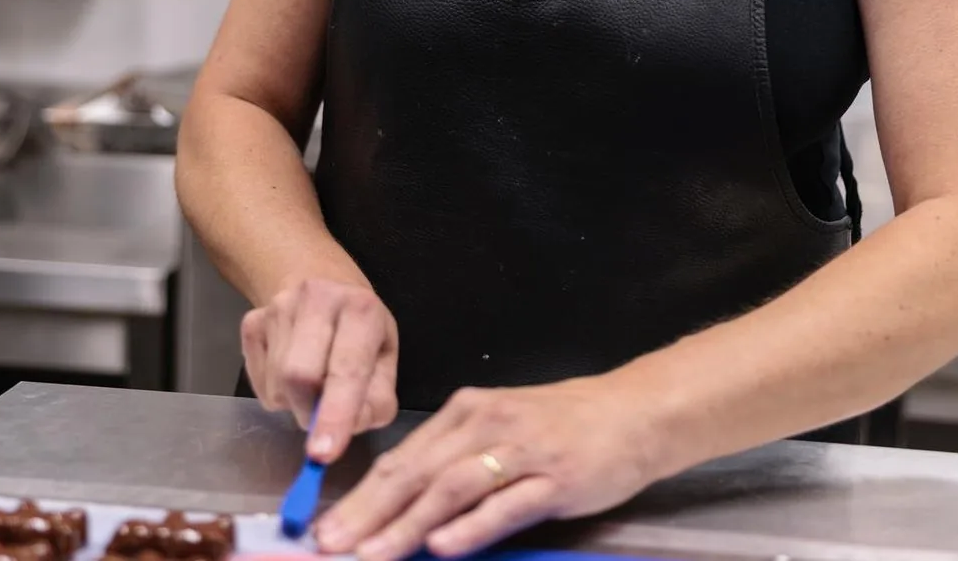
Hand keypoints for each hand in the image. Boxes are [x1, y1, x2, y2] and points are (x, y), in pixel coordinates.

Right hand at [241, 277, 398, 459]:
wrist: (321, 280)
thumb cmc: (359, 328)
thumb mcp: (384, 356)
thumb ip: (377, 397)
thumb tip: (352, 427)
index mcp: (360, 308)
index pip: (346, 369)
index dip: (336, 413)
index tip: (323, 453)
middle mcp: (316, 298)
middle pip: (299, 377)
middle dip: (311, 413)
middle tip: (324, 417)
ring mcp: (277, 308)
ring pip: (277, 385)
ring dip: (296, 403)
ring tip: (314, 381)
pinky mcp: (251, 322)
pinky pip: (258, 382)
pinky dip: (277, 392)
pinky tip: (291, 367)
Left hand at [313, 376, 660, 560]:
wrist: (633, 413)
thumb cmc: (563, 427)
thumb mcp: (502, 430)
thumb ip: (456, 462)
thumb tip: (400, 508)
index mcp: (468, 410)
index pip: (402, 457)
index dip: (361, 495)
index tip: (324, 529)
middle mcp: (486, 422)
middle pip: (416, 471)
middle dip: (368, 513)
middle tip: (332, 547)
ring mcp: (521, 449)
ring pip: (451, 488)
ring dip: (406, 525)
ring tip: (372, 555)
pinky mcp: (554, 477)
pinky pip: (504, 505)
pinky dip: (469, 527)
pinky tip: (441, 547)